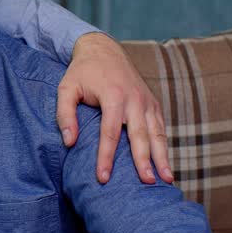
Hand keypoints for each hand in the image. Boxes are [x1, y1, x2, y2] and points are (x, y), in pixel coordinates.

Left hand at [57, 33, 172, 183]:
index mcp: (113, 96)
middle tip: (147, 183)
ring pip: (157, 133)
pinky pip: (161, 127)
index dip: (106, 157)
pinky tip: (166, 164)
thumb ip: (64, 114)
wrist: (104, 49)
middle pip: (140, 136)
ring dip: (162, 157)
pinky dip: (164, 146)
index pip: (110, 133)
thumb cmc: (82, 72)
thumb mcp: (66, 88)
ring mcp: (147, 101)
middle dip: (143, 161)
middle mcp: (134, 99)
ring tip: (167, 180)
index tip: (104, 178)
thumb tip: (69, 142)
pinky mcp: (153, 103)